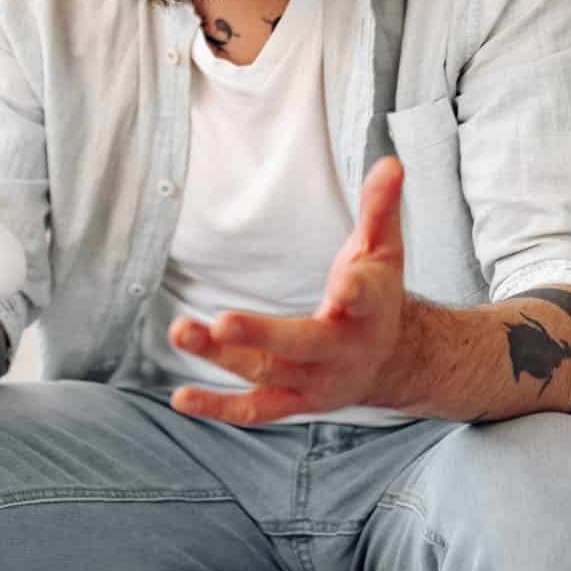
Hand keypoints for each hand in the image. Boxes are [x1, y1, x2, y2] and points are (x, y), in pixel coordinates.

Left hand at [168, 155, 410, 425]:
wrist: (390, 361)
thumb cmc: (377, 294)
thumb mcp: (384, 249)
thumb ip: (381, 207)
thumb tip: (390, 161)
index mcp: (367, 311)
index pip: (363, 299)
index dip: (355, 293)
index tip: (343, 286)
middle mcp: (341, 352)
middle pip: (301, 345)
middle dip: (261, 335)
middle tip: (222, 322)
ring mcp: (314, 382)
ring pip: (267, 374)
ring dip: (222, 358)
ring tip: (180, 331)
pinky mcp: (292, 400)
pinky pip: (254, 409)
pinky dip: (219, 407)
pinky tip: (180, 398)